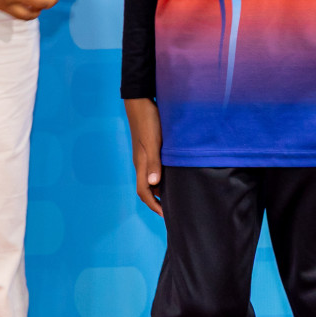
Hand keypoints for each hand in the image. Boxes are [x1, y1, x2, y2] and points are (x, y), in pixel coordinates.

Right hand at [124, 98, 163, 215]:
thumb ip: (154, 162)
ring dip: (160, 189)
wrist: (140, 102)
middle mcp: (141, 162)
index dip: (154, 205)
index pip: (144, 192)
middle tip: (173, 209)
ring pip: (151, 178)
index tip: (166, 215)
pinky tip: (173, 173)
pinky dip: (162, 176)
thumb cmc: (148, 121)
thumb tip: (154, 184)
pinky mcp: (149, 148)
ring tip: (175, 195)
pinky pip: (154, 168)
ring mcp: (144, 155)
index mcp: (141, 164)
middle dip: (157, 201)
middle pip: (147, 188)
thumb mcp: (153, 142)